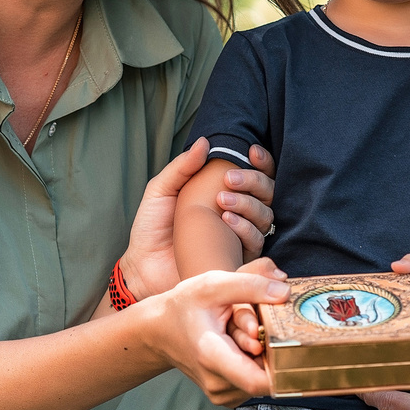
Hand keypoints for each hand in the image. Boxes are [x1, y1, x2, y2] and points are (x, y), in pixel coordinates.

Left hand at [119, 139, 277, 301]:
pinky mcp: (239, 259)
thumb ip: (182, 167)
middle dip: (253, 180)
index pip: (255, 174)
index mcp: (223, 193)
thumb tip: (204, 143)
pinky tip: (227, 220)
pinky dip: (245, 228)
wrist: (143, 266)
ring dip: (248, 203)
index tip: (251, 152)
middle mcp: (238, 213)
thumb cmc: (152, 227)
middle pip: (266, 192)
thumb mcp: (161, 191)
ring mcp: (241, 236)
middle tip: (230, 179)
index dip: (260, 162)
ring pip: (265, 214)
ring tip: (222, 200)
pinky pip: (256, 241)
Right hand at [142, 265, 286, 404]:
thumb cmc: (184, 306)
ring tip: (239, 335)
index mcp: (212, 356)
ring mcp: (222, 394)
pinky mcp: (228, 398)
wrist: (160, 331)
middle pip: (266, 371)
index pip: (259, 381)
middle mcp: (217, 383)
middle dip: (268, 348)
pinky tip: (237, 348)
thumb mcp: (213, 285)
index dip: (281, 365)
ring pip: (262, 377)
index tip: (282, 341)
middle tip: (250, 326)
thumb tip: (285, 293)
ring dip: (260, 356)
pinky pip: (255, 382)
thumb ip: (251, 285)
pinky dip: (253, 364)